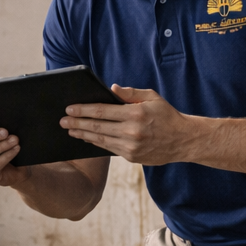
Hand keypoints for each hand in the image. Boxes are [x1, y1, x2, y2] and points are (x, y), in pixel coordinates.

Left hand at [61, 85, 195, 164]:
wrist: (183, 140)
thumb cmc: (166, 115)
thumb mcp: (152, 97)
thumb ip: (131, 93)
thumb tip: (111, 88)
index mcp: (136, 114)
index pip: (102, 111)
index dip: (83, 110)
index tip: (69, 108)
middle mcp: (132, 131)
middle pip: (97, 127)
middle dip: (76, 123)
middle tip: (62, 121)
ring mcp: (131, 147)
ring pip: (100, 140)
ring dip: (82, 134)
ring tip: (69, 130)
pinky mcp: (131, 157)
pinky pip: (108, 148)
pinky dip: (95, 143)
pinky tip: (85, 138)